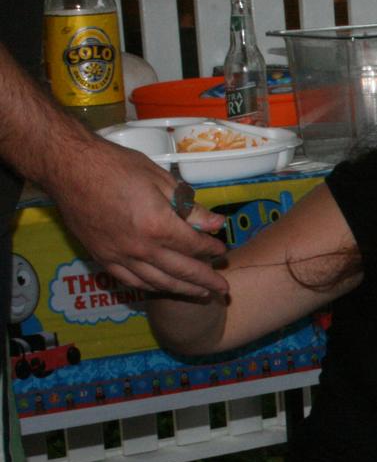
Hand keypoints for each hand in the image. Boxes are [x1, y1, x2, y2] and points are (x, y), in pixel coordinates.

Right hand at [46, 138, 228, 297]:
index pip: (194, 246)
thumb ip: (190, 207)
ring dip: (182, 290)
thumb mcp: (161, 179)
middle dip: (205, 281)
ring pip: (158, 281)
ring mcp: (119, 256)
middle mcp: (140, 248)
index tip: (222, 250)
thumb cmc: (115, 166)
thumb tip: (216, 224)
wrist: (68, 167)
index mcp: (157, 226)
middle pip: (181, 271)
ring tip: (201, 295)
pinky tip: (163, 287)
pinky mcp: (102, 257)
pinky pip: (131, 280)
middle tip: (223, 289)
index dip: (211, 249)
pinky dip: (151, 287)